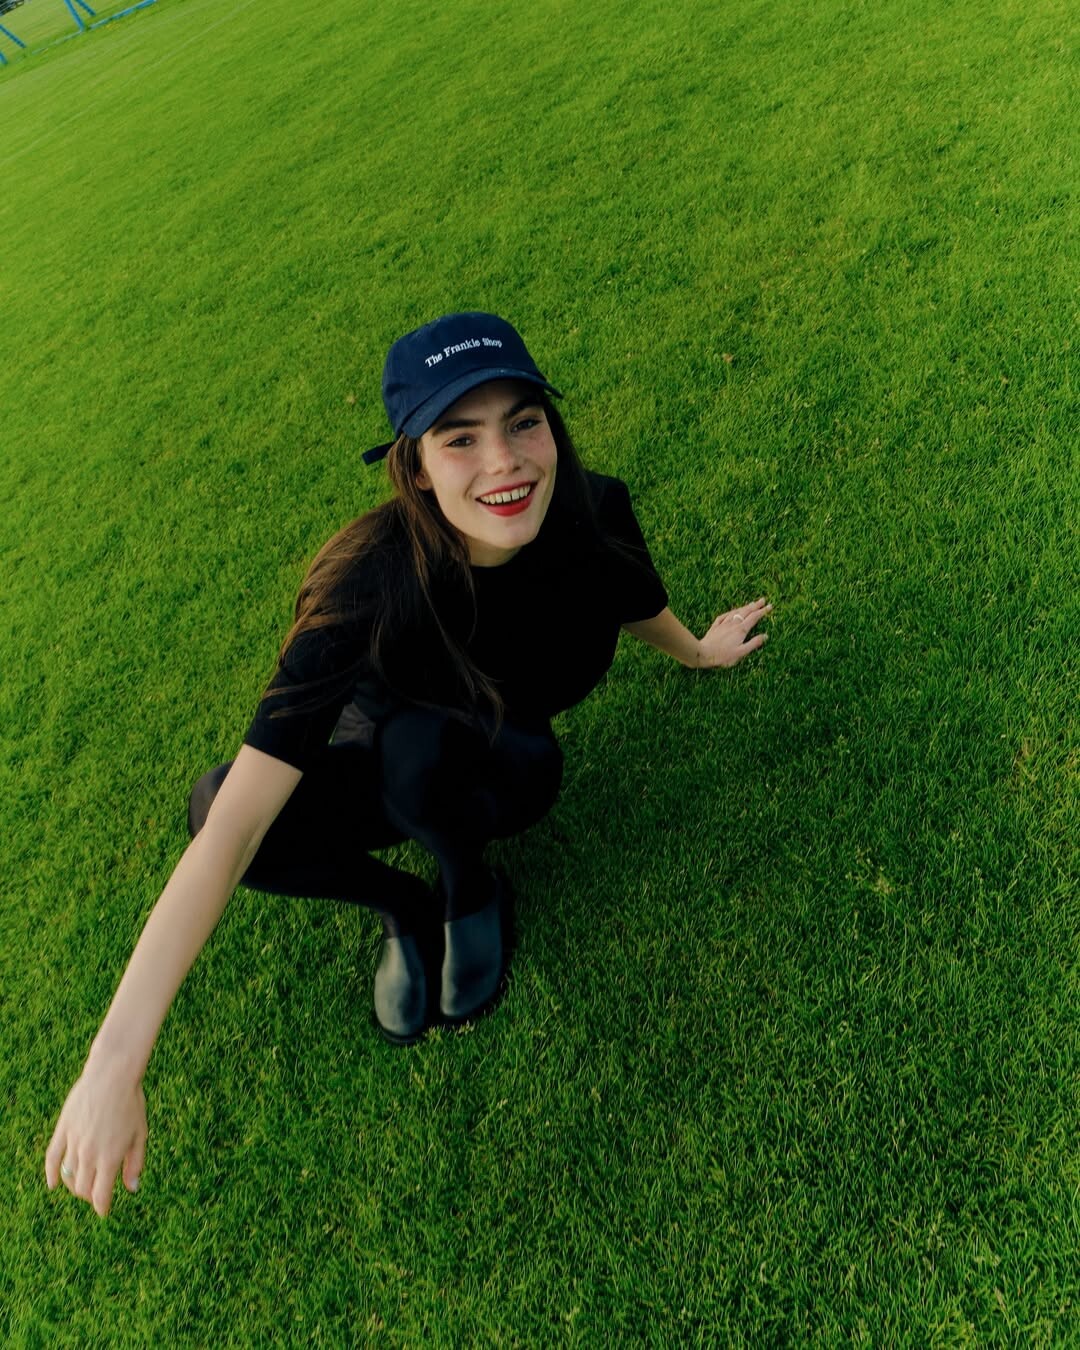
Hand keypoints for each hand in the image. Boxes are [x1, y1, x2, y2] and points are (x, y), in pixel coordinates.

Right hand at [45, 1055, 146, 1217]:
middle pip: (83, 1189)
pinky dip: (50, 1174)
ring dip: (75, 1186)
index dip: (102, 1207)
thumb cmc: (131, 1103)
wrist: (112, 1075)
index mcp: (110, 1158)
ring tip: (83, 1185)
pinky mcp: (62, 1131)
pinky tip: (53, 1184)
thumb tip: (132, 1188)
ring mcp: (73, 1143)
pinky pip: (51, 1158)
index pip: (100, 1195)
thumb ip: (135, 1163)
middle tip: (97, 1193)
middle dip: (90, 1196)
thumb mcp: (140, 1134)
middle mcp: (89, 1154)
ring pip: (68, 1176)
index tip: (104, 1210)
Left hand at [697, 597, 771, 668]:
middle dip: (755, 605)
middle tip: (763, 600)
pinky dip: (731, 612)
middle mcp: (733, 624)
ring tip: (751, 603)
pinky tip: (732, 612)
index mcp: (741, 630)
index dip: (763, 611)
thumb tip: (765, 636)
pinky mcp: (715, 626)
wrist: (703, 653)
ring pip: (736, 612)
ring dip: (744, 607)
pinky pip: (724, 616)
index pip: (754, 617)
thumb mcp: (741, 652)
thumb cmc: (723, 656)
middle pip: (746, 611)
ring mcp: (723, 624)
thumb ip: (754, 643)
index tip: (770, 606)